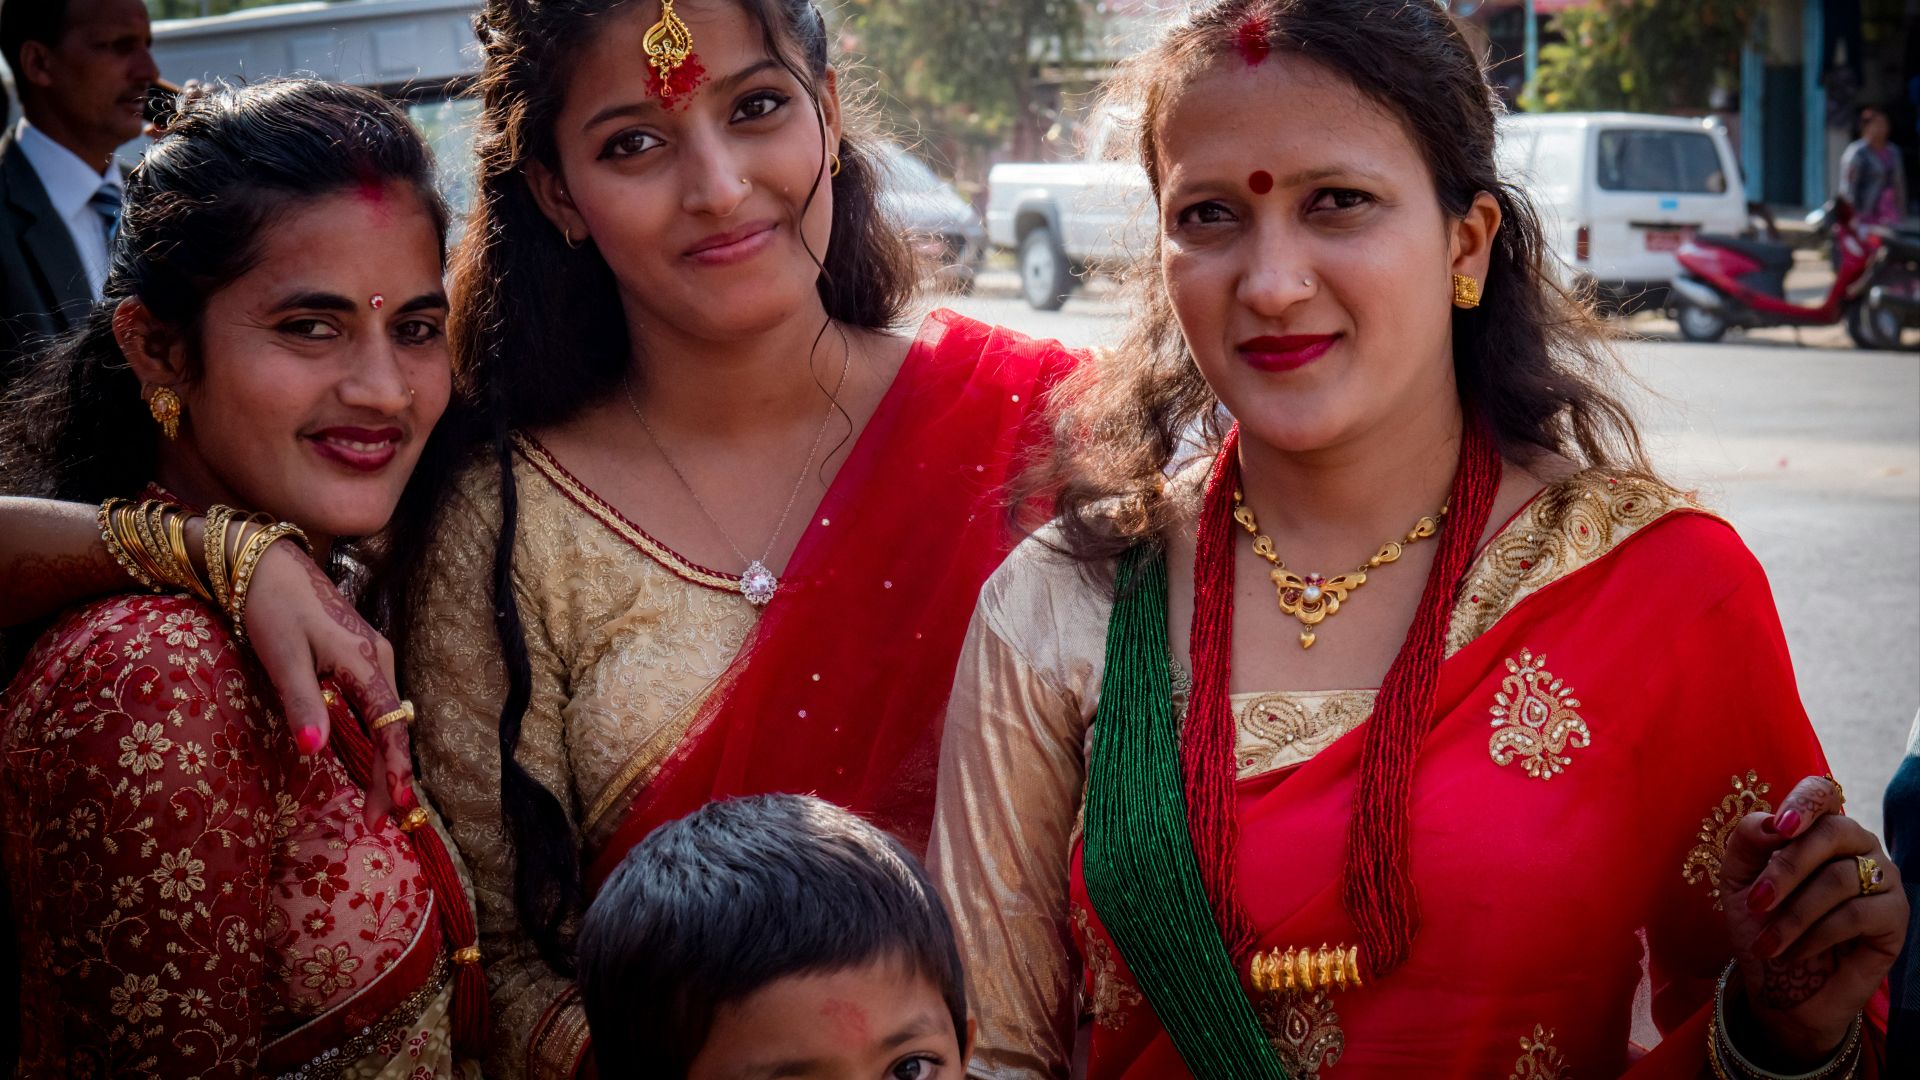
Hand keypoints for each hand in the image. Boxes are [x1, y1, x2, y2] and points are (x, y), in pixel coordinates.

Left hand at [243, 541, 418, 828]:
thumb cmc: (272, 606)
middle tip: (375, 819)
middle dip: (388, 774)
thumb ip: (303, 704)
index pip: (390, 727)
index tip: (394, 808)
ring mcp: (372, 655)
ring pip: (387, 716)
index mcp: (366, 662)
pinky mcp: (358, 654)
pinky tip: (365, 755)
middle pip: (394, 727)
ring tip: (375, 798)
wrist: (264, 561)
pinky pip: (376, 704)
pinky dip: (374, 735)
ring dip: (383, 758)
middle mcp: (379, 659)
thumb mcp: (282, 658)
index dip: (393, 770)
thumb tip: (314, 753)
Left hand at [1718, 774, 1906, 1067]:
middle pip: (1832, 832)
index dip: (1805, 803)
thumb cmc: (1761, 924)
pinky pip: (1857, 915)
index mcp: (1818, 827)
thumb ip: (1748, 842)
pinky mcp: (1895, 917)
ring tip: (1767, 943)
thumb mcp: (1738, 880)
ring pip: (1841, 878)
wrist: (1779, 984)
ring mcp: (1882, 878)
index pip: (1822, 793)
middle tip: (1756, 903)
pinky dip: (1816, 935)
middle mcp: (1857, 845)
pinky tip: (1795, 953)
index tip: (1781, 828)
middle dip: (1787, 869)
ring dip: (1794, 915)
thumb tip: (1772, 823)